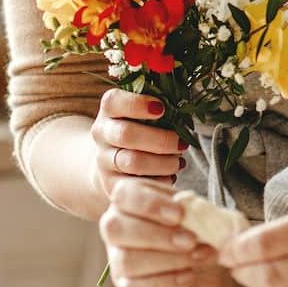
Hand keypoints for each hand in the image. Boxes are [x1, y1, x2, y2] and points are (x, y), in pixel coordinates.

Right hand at [89, 89, 186, 204]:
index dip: (137, 104)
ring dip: (163, 163)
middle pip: (126, 134)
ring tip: (178, 162)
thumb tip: (185, 110)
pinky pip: (138, 184)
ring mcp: (104, 160)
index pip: (114, 102)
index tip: (162, 108)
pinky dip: (160, 181)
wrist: (111, 161)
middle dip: (161, 140)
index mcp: (109, 109)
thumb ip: (159, 107)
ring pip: (133, 162)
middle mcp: (102, 133)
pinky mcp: (111, 184)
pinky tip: (170, 176)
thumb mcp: (142, 113)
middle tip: (182, 143)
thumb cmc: (139, 129)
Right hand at [99, 178, 232, 286]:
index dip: (149, 204)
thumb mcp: (199, 214)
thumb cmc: (198, 232)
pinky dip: (168, 282)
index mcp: (129, 201)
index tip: (180, 214)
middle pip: (116, 229)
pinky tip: (189, 276)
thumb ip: (191, 208)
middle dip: (157, 235)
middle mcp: (116, 229)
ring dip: (169, 260)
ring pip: (128, 261)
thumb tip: (189, 209)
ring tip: (198, 257)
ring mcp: (118, 261)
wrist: (208, 269)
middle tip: (191, 240)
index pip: (123, 195)